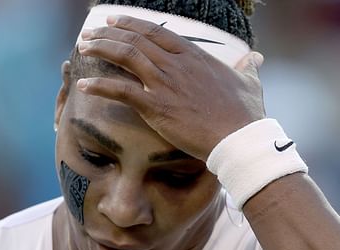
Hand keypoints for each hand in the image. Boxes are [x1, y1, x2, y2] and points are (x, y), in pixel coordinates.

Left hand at [76, 15, 265, 160]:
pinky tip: (83, 84)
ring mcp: (164, 83)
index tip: (115, 21)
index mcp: (193, 56)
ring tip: (84, 47)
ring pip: (125, 56)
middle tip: (91, 33)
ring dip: (101, 49)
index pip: (156, 31)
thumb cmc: (244, 114)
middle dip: (109, 33)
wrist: (238, 138)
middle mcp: (176, 64)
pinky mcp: (156, 107)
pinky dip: (100, 85)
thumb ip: (248, 68)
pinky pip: (121, 91)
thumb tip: (256, 59)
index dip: (132, 24)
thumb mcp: (249, 84)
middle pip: (136, 39)